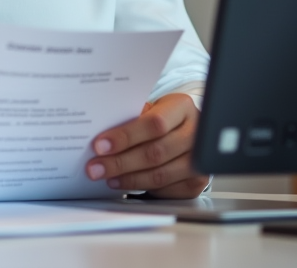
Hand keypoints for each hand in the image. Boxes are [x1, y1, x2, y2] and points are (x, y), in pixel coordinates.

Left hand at [85, 93, 208, 197]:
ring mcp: (200, 160)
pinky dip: (143, 188)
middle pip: (156, 153)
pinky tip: (125, 184)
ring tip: (107, 177)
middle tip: (96, 167)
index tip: (100, 145)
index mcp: (182, 107)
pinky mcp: (197, 182)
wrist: (185, 128)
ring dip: (129, 179)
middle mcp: (196, 133)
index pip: (154, 124)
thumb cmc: (161, 116)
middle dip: (121, 162)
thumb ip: (130, 118)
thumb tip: (99, 137)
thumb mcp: (149, 107)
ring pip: (160, 175)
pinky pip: (167, 190)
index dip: (126, 136)